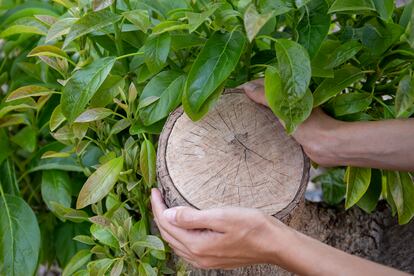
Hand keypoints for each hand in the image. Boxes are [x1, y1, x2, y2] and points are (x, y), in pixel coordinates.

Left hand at [150, 188, 286, 268]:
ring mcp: (206, 261)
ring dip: (167, 226)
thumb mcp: (222, 216)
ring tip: (164, 208)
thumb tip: (168, 214)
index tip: (154, 190)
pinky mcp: (213, 260)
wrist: (274, 244)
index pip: (167, 224)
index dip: (158, 207)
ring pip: (176, 243)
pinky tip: (181, 227)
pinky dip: (178, 235)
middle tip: (157, 196)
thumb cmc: (252, 226)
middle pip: (169, 235)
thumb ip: (192, 217)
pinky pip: (186, 249)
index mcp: (198, 245)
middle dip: (159, 215)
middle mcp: (199, 257)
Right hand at [240, 79, 343, 166]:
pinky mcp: (294, 127)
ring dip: (258, 110)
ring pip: (271, 108)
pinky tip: (256, 127)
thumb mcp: (284, 107)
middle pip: (268, 94)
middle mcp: (292, 99)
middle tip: (236, 104)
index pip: (266, 82)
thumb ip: (265, 96)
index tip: (236, 92)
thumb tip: (246, 87)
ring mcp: (293, 113)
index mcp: (292, 89)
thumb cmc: (309, 124)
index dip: (251, 85)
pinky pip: (275, 121)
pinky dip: (265, 122)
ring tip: (242, 115)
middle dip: (252, 97)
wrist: (327, 145)